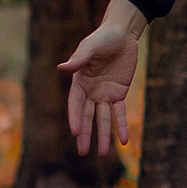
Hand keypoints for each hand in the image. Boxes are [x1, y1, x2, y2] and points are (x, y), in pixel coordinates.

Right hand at [58, 0, 144, 154]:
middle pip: (87, 116)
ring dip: (103, 135)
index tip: (76, 132)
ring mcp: (104, 94)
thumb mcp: (90, 47)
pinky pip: (120, 113)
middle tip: (82, 152)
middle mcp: (90, 92)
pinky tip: (124, 140)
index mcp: (79, 82)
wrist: (122, 34)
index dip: (76, 117)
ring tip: (102, 153)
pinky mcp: (119, 93)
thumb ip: (79, 59)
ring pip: (103, 119)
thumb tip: (62, 68)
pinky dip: (121, 126)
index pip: (76, 104)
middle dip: (86, 134)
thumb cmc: (102, 38)